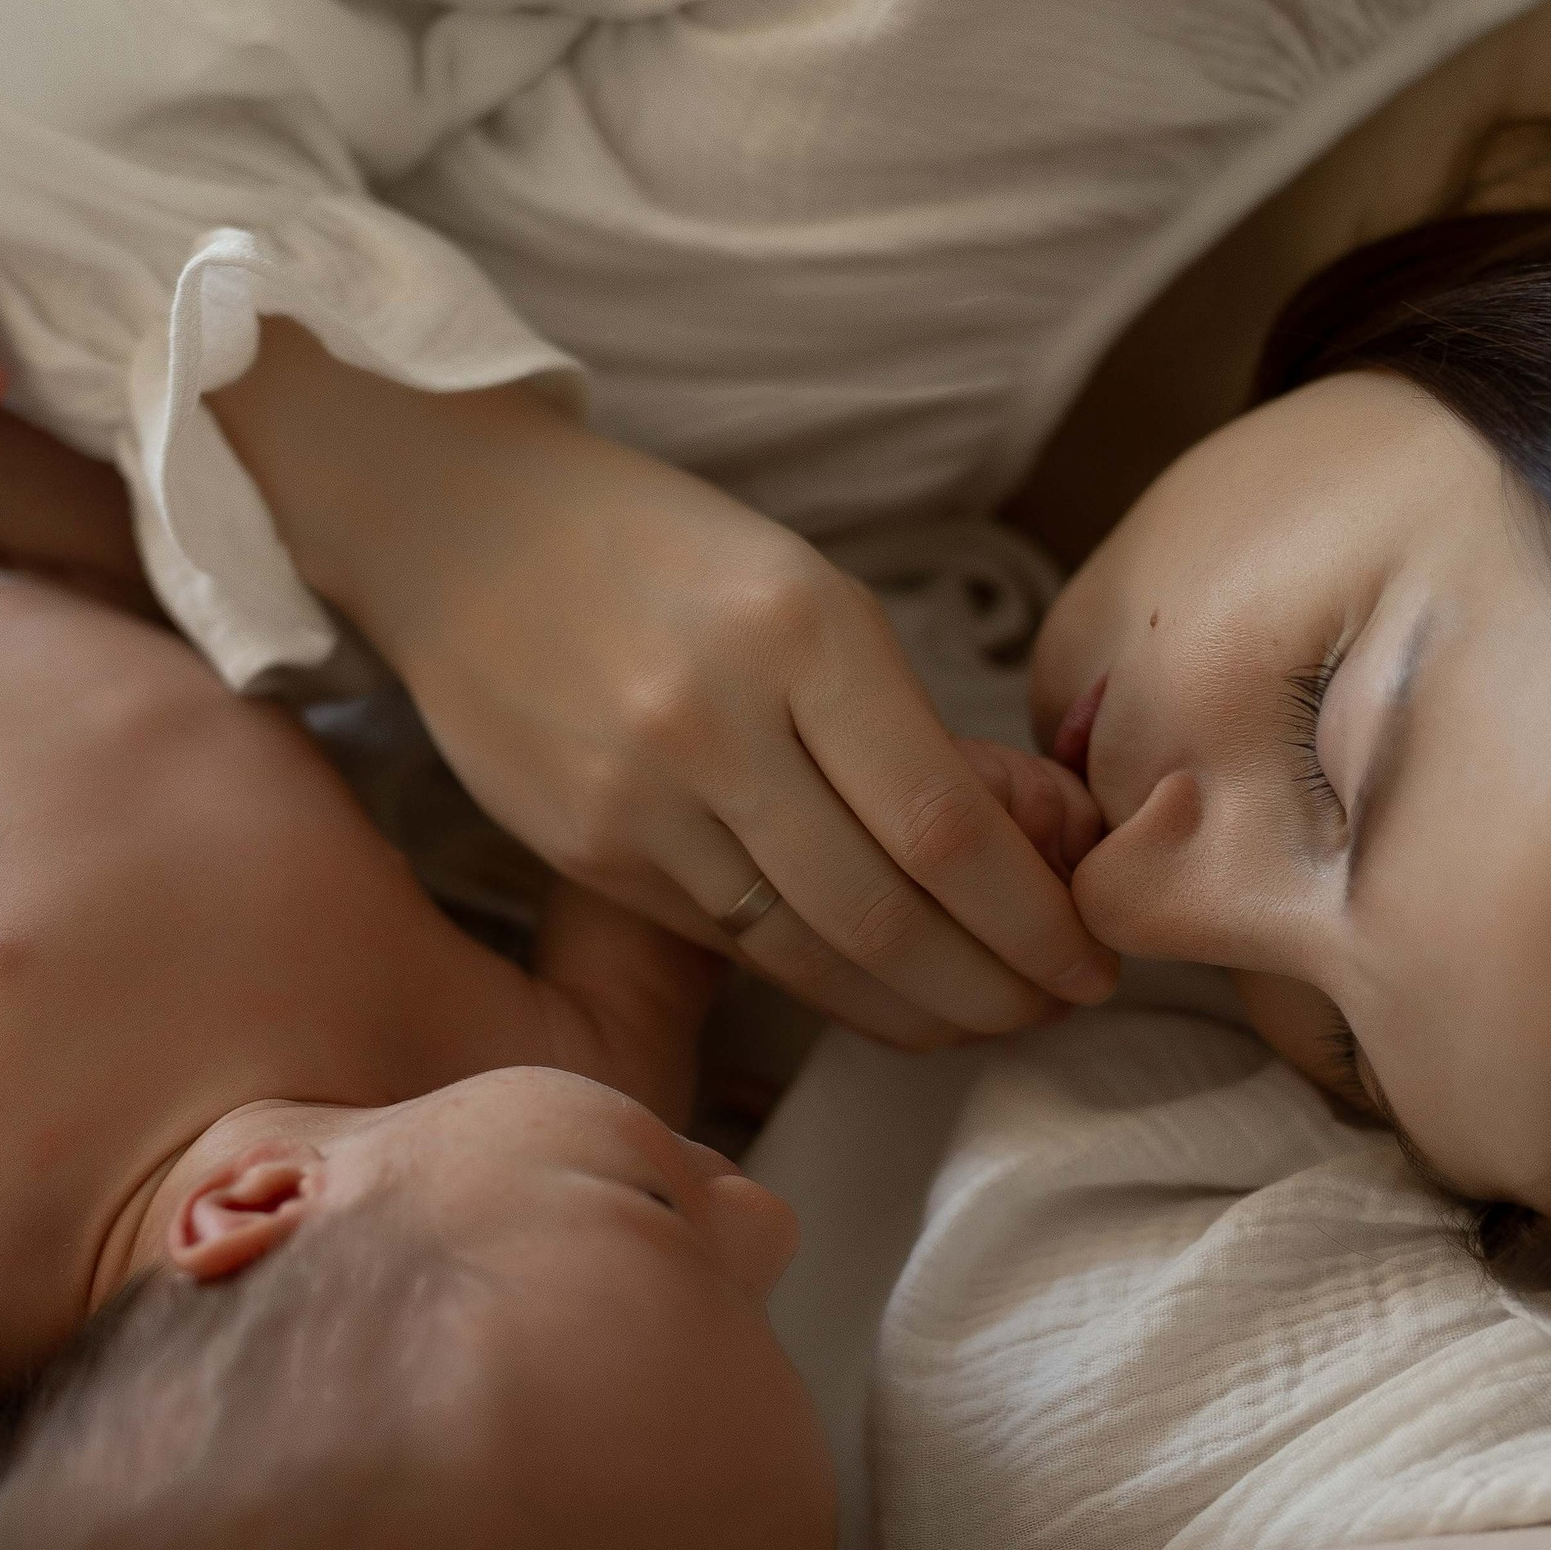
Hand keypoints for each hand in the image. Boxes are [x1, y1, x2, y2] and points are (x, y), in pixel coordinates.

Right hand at [218, 342, 1117, 1049]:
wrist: (460, 531)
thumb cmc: (664, 554)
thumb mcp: (806, 592)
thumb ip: (903, 721)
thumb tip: (1032, 851)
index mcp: (801, 629)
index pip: (945, 825)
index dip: (1033, 920)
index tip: (1090, 956)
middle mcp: (718, 719)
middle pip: (887, 912)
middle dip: (996, 987)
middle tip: (1059, 1007)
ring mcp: (641, 797)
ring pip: (810, 952)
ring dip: (919, 1009)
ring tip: (989, 1018)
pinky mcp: (589, 851)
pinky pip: (734, 943)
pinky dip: (825, 984)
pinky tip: (882, 993)